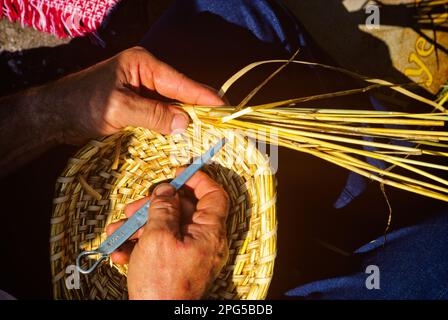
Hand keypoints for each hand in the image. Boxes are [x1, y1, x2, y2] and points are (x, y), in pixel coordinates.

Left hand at [50, 46, 222, 143]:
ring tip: (209, 131)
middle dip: (199, 107)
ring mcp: (142, 88)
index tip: (225, 108)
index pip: (180, 82)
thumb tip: (185, 124)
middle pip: (180, 91)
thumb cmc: (82, 105)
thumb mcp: (119, 108)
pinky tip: (184, 134)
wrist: (54, 115)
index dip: (204, 96)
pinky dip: (172, 123)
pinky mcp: (137, 103)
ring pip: (172, 104)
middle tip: (221, 124)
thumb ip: (153, 114)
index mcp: (143, 64)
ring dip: (186, 117)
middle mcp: (146, 73)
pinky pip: (161, 112)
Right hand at [106, 169, 229, 299]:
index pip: (214, 196)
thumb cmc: (161, 282)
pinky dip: (141, 245)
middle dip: (155, 206)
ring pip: (168, 227)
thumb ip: (163, 209)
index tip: (178, 173)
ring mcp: (190, 253)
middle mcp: (204, 241)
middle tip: (133, 208)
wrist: (155, 318)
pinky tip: (120, 252)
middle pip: (183, 210)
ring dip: (140, 226)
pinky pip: (161, 245)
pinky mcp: (177, 264)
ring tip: (117, 231)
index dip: (198, 180)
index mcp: (209, 232)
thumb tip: (166, 191)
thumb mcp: (158, 238)